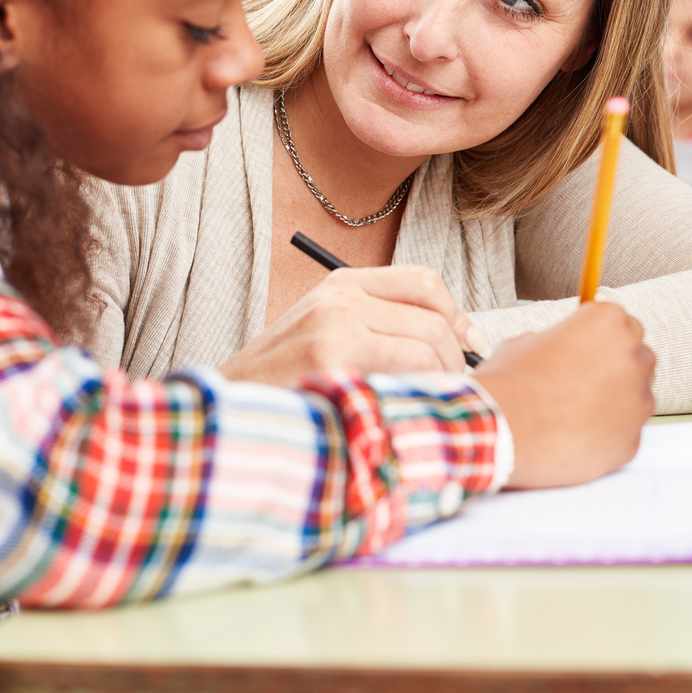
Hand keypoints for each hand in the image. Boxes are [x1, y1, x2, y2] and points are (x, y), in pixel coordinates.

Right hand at [221, 266, 483, 384]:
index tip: (468, 346)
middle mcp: (340, 295)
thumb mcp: (323, 337)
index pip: (423, 281)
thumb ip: (376, 328)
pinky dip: (423, 390)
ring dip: (444, 378)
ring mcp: (336, 322)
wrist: (224, 409)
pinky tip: (414, 410)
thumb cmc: (280, 386)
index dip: (455, 315)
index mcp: (340, 284)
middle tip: (457, 389)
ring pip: (427, 342)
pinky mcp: (333, 355)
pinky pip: (408, 367)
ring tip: (434, 404)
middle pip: (432, 314)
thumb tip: (449, 343)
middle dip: (457, 356)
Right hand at [472, 302, 655, 488]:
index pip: (623, 323)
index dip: (601, 340)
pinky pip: (626, 433)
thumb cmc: (509, 383)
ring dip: (615, 403)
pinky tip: (576, 437)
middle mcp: (632, 355)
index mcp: (608, 321)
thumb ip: (559, 341)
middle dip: (615, 369)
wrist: (500, 430)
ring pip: (637, 397)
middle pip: (637, 357)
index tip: (586, 352)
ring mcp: (637, 400)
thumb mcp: (527, 342)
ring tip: (573, 414)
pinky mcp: (632, 439)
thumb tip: (563, 350)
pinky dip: (607, 436)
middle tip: (580, 384)